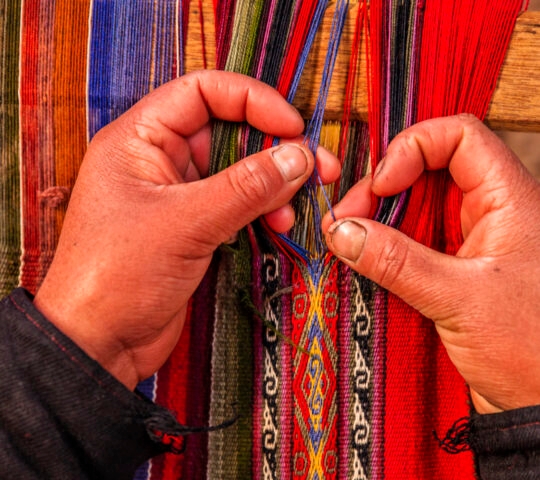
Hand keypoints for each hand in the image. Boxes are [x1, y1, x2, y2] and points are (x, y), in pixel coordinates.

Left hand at [34, 70, 339, 389]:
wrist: (98, 344)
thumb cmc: (118, 277)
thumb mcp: (185, 224)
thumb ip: (246, 187)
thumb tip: (299, 156)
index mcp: (140, 139)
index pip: (203, 92)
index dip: (252, 100)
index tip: (293, 126)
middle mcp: (159, 160)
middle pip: (228, 132)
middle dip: (273, 148)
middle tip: (316, 167)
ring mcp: (178, 196)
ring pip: (238, 171)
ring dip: (273, 183)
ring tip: (297, 205)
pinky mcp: (193, 227)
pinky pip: (236, 205)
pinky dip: (262, 210)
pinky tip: (280, 224)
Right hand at [323, 114, 539, 414]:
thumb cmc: (533, 350)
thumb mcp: (460, 299)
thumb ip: (397, 262)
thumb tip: (344, 231)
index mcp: (509, 200)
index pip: (459, 137)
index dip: (413, 148)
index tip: (382, 185)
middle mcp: (488, 213)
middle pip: (425, 170)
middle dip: (381, 189)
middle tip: (348, 218)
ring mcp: (467, 241)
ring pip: (412, 208)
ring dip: (377, 220)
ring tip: (346, 241)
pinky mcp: (451, 269)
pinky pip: (410, 244)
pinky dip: (383, 249)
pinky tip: (362, 261)